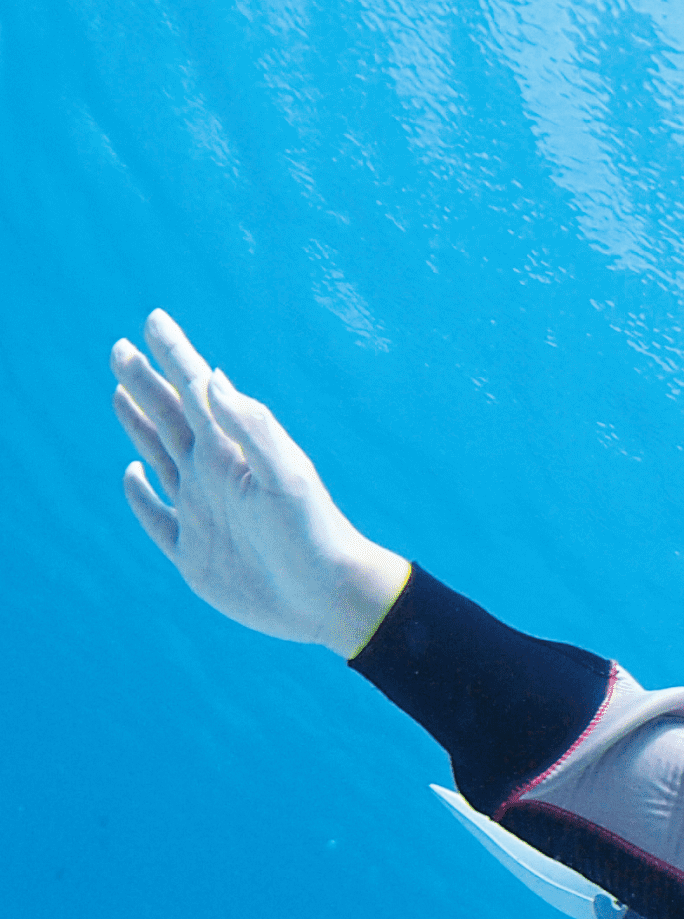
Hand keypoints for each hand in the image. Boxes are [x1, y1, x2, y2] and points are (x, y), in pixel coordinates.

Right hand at [113, 311, 408, 652]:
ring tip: (121, 390)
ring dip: (139, 423)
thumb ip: (251, 427)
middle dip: (145, 382)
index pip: (197, 392)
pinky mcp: (192, 553)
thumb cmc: (315, 534)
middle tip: (119, 347)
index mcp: (232, 453)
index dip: (176, 355)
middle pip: (169, 417)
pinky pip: (156, 517)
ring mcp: (201, 513)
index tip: (155, 319)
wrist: (330, 600)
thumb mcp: (287, 477)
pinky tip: (133, 472)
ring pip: (159, 455)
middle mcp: (213, 476)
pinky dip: (140, 496)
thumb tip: (212, 379)